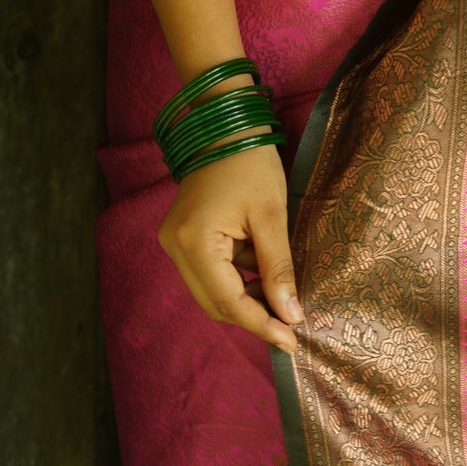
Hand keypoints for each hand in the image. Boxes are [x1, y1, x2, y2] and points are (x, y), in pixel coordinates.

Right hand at [158, 143, 300, 354]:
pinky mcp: (181, 236)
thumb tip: (291, 315)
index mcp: (194, 242)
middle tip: (290, 324)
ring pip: (211, 291)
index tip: (292, 341)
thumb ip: (278, 268)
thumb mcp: (271, 216)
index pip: (228, 301)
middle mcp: (175, 248)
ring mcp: (174, 243)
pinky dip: (236, 278)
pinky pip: (209, 272)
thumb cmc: (252, 162)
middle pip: (215, 303)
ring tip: (281, 293)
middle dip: (253, 315)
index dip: (261, 324)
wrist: (225, 124)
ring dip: (245, 296)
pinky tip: (261, 271)